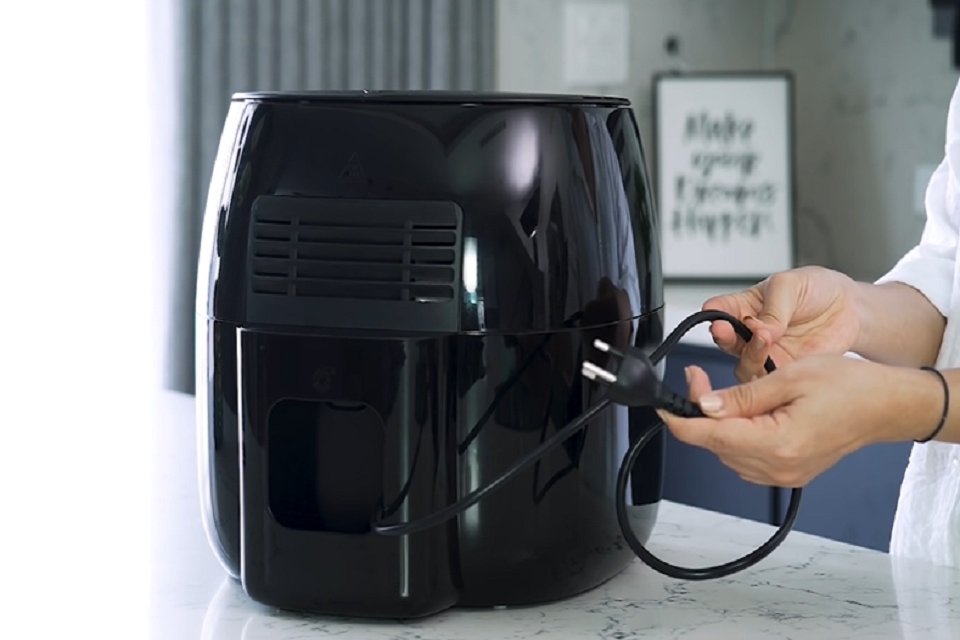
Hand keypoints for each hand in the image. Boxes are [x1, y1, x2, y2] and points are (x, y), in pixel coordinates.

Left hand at [657, 357, 940, 486]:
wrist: (886, 406)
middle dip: (699, 411)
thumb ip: (741, 396)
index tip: (661, 403)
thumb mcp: (788, 377)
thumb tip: (704, 406)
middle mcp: (777, 468)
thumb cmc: (849, 387)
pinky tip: (747, 412)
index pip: (707, 436)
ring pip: (727, 451)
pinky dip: (737, 434)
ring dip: (718, 423)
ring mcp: (783, 475)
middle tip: (698, 378)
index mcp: (775, 444)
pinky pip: (746, 458)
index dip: (677, 419)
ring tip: (727, 393)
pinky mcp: (789, 473)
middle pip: (714, 443)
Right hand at [703, 266, 862, 381]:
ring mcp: (767, 354)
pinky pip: (769, 381)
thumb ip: (774, 308)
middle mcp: (750, 333)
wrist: (852, 310)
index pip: (720, 309)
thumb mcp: (792, 285)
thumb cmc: (818, 290)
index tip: (713, 313)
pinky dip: (769, 376)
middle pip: (726, 341)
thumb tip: (760, 330)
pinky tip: (777, 362)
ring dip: (749, 354)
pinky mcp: (784, 371)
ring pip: (744, 364)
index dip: (713, 312)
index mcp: (746, 306)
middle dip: (724, 336)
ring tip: (764, 339)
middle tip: (726, 330)